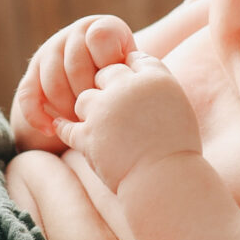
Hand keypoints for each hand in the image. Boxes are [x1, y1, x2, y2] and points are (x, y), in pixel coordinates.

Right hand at [10, 14, 137, 152]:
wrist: (104, 86)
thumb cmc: (129, 85)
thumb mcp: (137, 71)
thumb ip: (136, 69)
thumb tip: (136, 78)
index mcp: (103, 27)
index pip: (100, 39)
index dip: (109, 66)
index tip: (118, 87)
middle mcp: (74, 33)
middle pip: (75, 66)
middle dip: (89, 96)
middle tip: (102, 116)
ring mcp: (51, 50)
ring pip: (53, 82)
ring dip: (67, 108)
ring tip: (83, 125)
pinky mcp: (33, 72)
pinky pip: (27, 93)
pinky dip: (37, 115)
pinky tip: (51, 130)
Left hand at [57, 55, 200, 190]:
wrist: (165, 179)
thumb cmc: (177, 149)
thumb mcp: (178, 108)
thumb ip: (158, 87)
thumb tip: (139, 77)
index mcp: (156, 78)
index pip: (135, 60)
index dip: (132, 73)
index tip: (132, 85)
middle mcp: (128, 88)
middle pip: (106, 72)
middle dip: (108, 86)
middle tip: (113, 104)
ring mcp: (105, 110)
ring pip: (84, 97)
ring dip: (89, 109)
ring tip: (97, 122)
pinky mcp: (88, 134)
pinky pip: (68, 126)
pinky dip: (64, 128)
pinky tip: (60, 126)